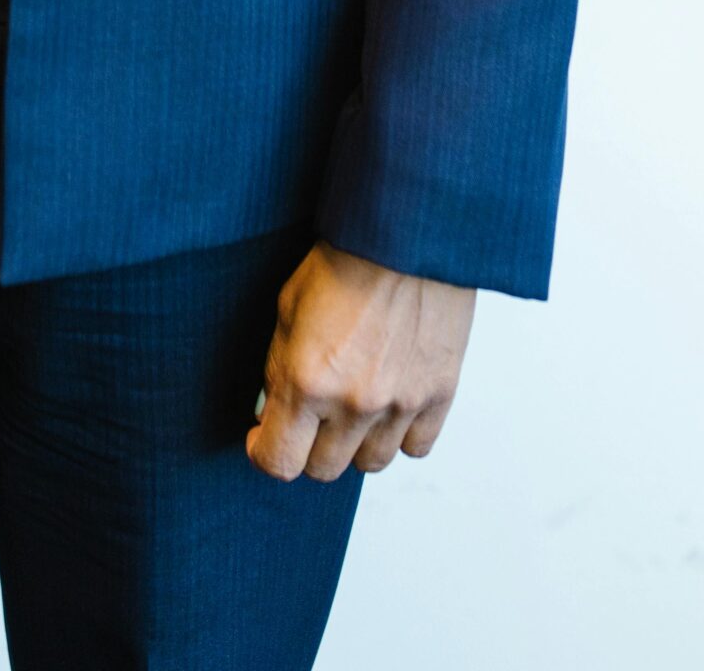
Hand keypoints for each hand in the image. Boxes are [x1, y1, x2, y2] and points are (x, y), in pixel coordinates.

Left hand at [246, 239, 474, 481]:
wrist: (406, 233)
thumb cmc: (343, 259)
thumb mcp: (288, 307)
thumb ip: (278, 368)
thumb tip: (271, 412)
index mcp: (307, 380)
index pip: (279, 462)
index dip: (264, 454)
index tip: (264, 438)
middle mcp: (354, 402)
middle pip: (323, 469)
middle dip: (308, 447)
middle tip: (308, 416)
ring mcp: (401, 403)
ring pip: (370, 464)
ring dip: (354, 443)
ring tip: (350, 405)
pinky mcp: (440, 394)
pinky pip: (415, 447)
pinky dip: (399, 434)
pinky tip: (388, 403)